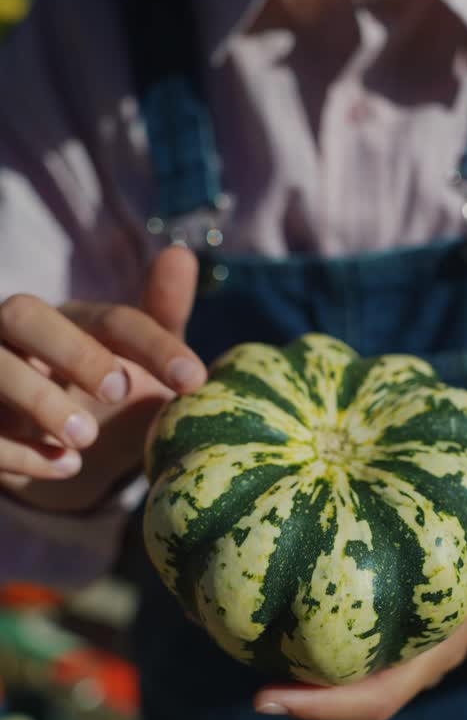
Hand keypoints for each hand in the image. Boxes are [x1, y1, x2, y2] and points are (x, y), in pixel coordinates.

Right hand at [0, 246, 206, 511]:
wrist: (57, 451)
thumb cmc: (102, 393)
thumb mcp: (138, 362)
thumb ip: (161, 315)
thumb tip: (180, 253)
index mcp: (71, 319)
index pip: (110, 319)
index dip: (153, 345)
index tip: (195, 379)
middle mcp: (19, 335)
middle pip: (25, 316)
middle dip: (74, 351)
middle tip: (119, 392)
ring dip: (41, 400)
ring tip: (86, 440)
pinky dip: (18, 450)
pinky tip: (65, 467)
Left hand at [255, 495, 466, 719]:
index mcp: (437, 648)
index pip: (376, 696)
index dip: (323, 706)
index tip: (266, 700)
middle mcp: (409, 654)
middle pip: (345, 694)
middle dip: (296, 695)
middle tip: (244, 686)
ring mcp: (394, 640)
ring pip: (336, 667)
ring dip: (292, 661)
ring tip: (231, 639)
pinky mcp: (380, 615)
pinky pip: (336, 631)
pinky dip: (302, 623)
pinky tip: (260, 595)